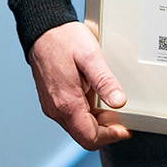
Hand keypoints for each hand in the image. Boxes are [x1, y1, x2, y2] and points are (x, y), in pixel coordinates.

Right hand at [26, 20, 130, 149]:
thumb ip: (105, 81)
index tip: (124, 129)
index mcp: (67, 102)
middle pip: (84, 136)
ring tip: (109, 105)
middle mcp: (56, 108)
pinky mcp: (51, 100)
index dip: (111, 136)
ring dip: (96, 123)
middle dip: (105, 131)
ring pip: (77, 128)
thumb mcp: (90, 56)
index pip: (90, 137)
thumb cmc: (64, 39)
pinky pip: (71, 117)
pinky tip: (94, 99)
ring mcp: (52, 105)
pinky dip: (86, 115)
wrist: (42, 29)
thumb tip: (119, 102)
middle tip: (120, 117)